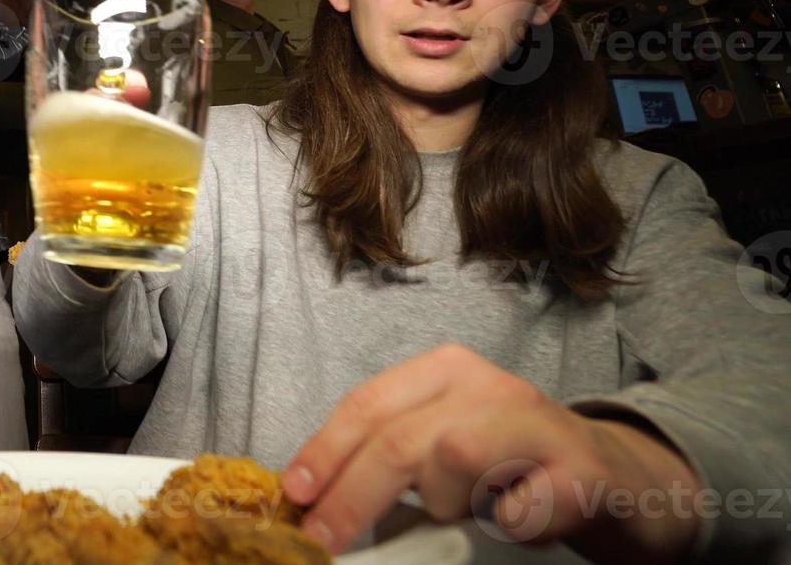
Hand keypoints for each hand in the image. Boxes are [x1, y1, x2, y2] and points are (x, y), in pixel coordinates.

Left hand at [282, 345, 699, 561]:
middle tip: (323, 540)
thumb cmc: (510, 466)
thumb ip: (387, 456)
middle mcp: (491, 385)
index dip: (324, 451)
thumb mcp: (443, 442)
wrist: (617, 479)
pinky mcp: (582, 474)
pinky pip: (514, 512)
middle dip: (352, 496)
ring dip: (444, 506)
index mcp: (445, 371)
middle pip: (401, 439)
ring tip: (468, 512)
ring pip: (454, 460)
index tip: (294, 495)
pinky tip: (515, 520)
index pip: (367, 406)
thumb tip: (313, 499)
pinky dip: (502, 528)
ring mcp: (540, 424)